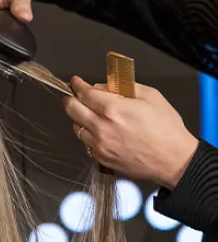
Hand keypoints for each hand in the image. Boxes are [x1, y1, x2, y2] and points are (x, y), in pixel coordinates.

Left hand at [64, 76, 199, 189]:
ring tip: (87, 113)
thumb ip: (125, 88)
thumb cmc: (166, 129)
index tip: (75, 82)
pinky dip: (88, 134)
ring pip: (76, 128)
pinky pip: (86, 143)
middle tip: (72, 95)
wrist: (172, 159)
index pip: (85, 93)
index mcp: (114, 109)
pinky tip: (98, 130)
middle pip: (73, 110)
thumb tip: (105, 87)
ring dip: (78, 118)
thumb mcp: (151, 96)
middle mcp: (102, 128)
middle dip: (70, 99)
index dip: (78, 85)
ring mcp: (99, 146)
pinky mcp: (101, 159)